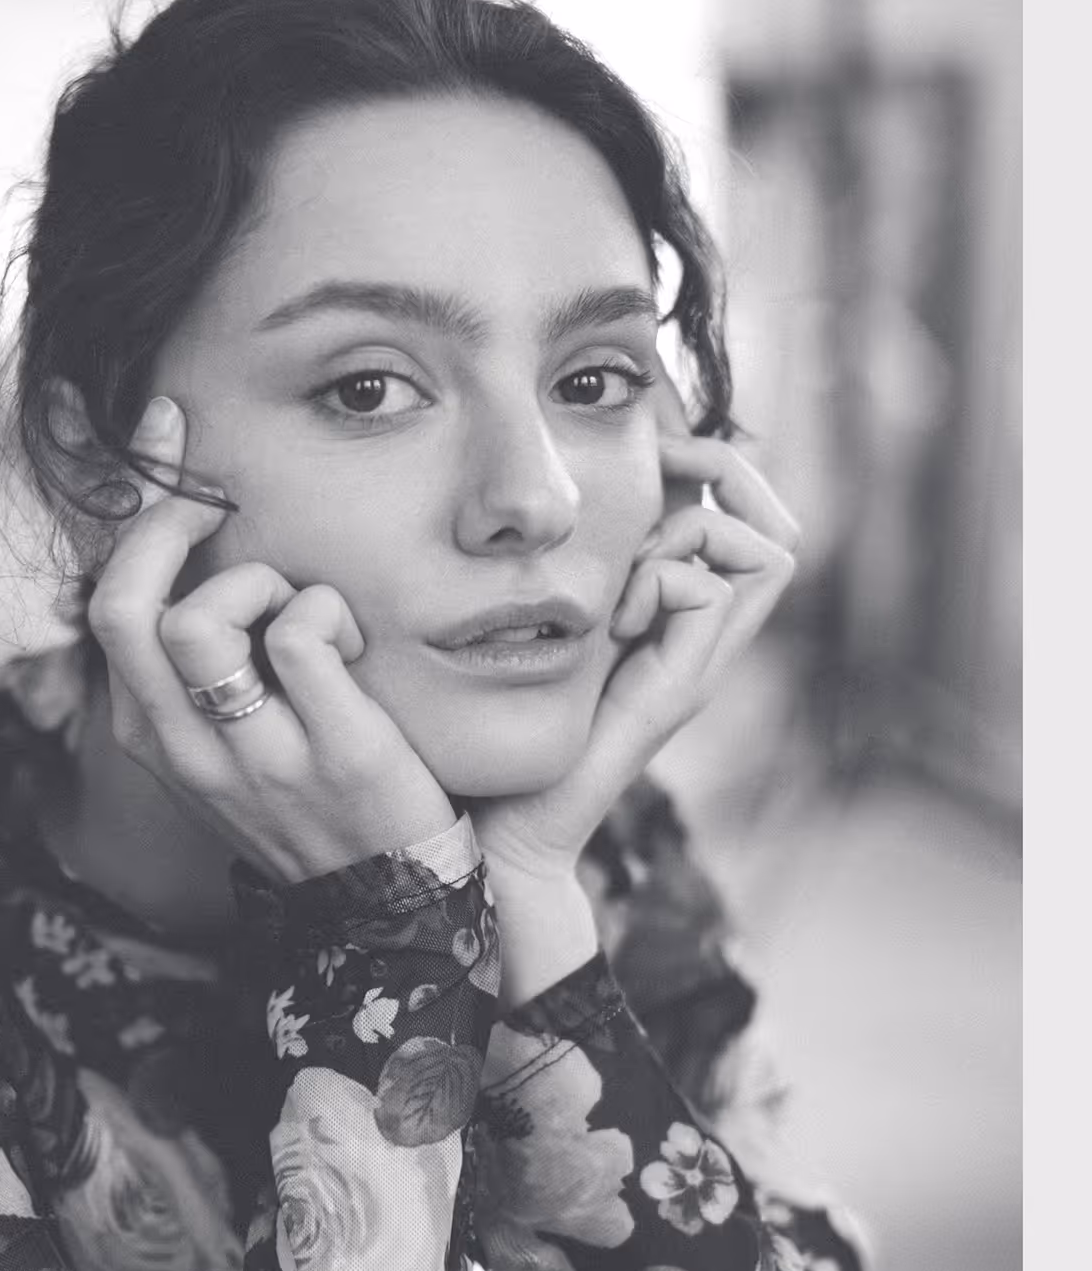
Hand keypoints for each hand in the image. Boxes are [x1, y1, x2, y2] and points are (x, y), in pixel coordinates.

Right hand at [86, 397, 456, 884]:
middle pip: (125, 604)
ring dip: (258, 583)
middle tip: (221, 497)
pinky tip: (356, 645)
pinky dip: (328, 613)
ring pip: (198, 622)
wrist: (388, 906)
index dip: (132, 506)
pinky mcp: (333, 755)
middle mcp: (184, 749)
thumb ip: (200, 665)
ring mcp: (254, 758)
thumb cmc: (315, 798)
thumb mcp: (229, 741)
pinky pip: (300, 636)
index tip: (169, 431)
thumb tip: (184, 550)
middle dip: (167, 522)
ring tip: (302, 608)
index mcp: (151, 735)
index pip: (106, 603)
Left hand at [468, 430, 800, 891]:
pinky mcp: (679, 691)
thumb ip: (558, 572)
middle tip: (656, 467)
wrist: (501, 826)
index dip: (708, 465)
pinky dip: (661, 581)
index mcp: (669, 618)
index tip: (650, 445)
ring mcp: (697, 666)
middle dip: (721, 470)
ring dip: (688, 531)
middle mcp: (699, 639)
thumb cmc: (498, 733)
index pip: (738, 517)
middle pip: (773, 527)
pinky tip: (608, 622)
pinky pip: (711, 591)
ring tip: (624, 569)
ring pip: (761, 552)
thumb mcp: (531, 625)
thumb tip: (544, 496)